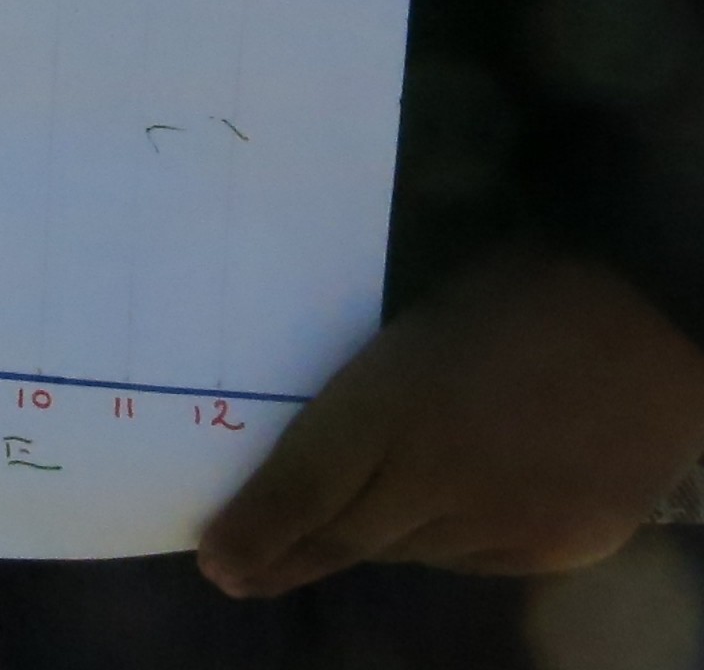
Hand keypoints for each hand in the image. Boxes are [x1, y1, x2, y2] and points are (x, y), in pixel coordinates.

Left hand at [199, 250, 703, 595]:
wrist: (650, 318)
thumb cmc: (516, 291)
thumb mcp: (414, 327)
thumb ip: (369, 392)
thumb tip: (318, 444)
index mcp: (390, 402)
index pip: (304, 486)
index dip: (255, 531)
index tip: (214, 560)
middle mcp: (439, 477)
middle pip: (349, 535)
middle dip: (288, 557)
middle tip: (241, 574)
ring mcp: (505, 519)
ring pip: (412, 553)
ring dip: (368, 545)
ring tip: (326, 546)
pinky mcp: (561, 545)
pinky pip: (479, 561)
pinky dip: (444, 547)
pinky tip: (428, 531)